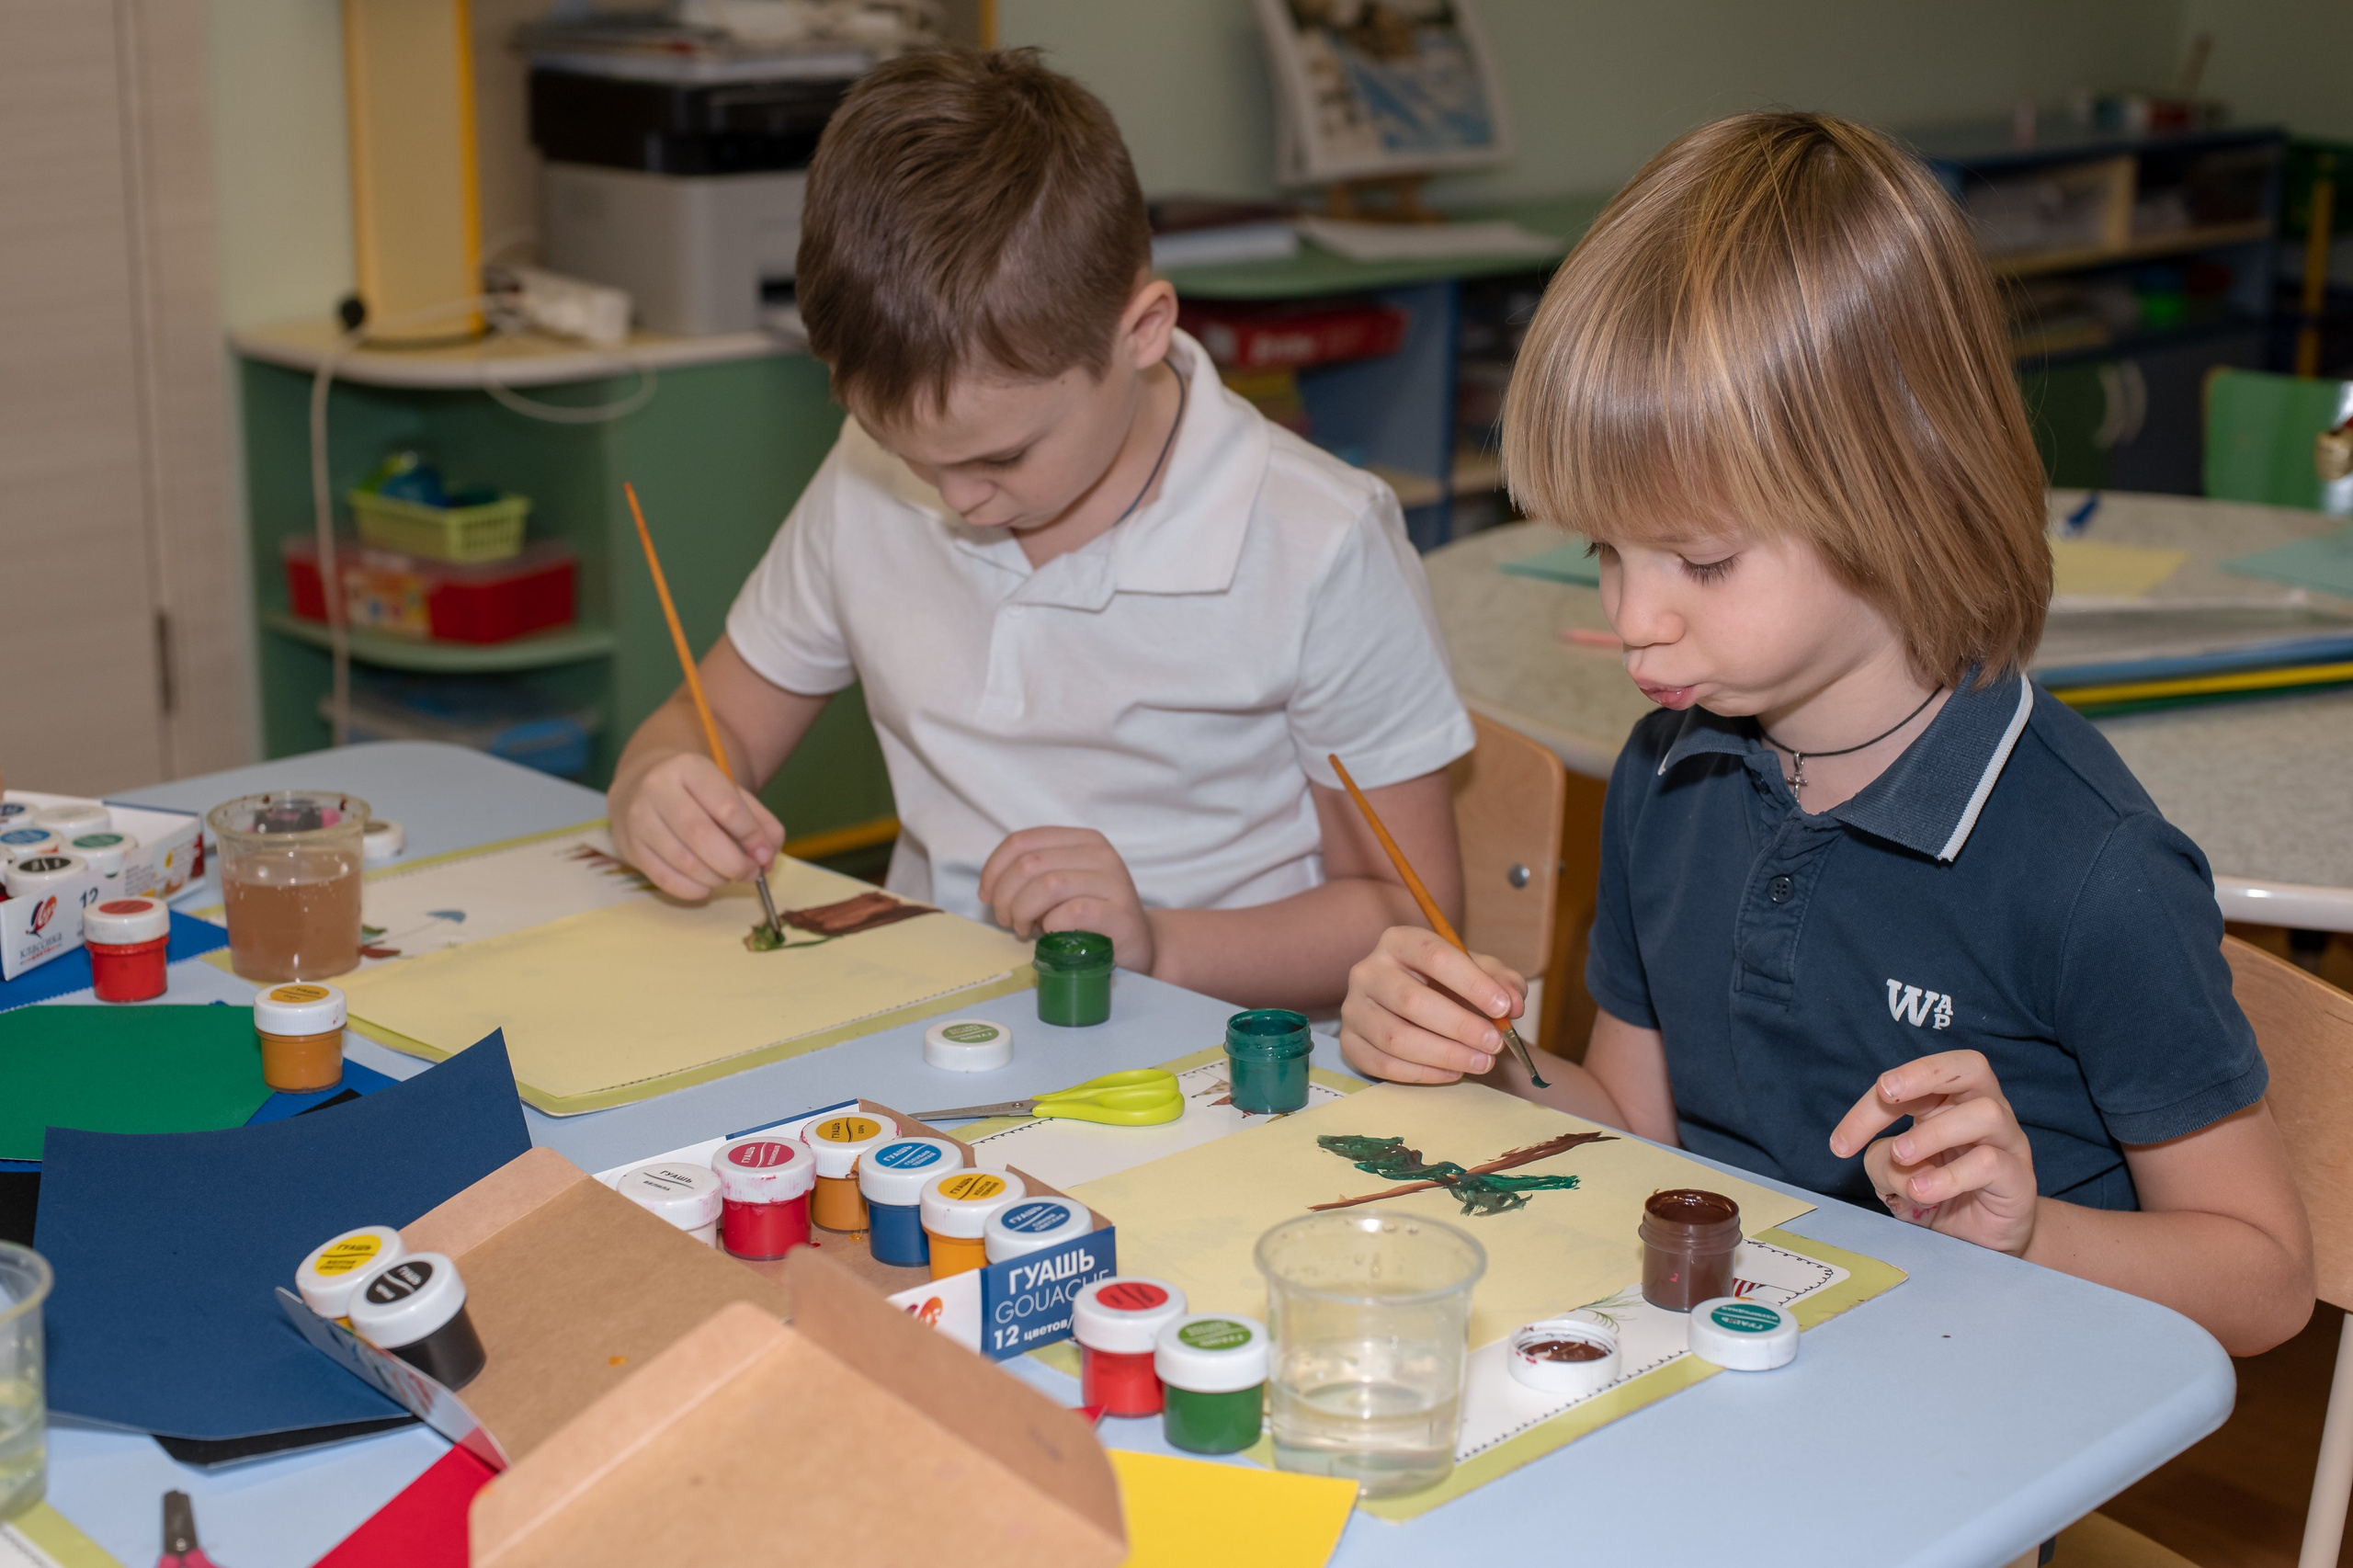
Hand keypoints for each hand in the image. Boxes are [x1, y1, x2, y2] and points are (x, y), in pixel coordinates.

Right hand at [609, 752, 783, 900]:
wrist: (641, 785)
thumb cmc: (695, 793)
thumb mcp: (730, 792)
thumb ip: (758, 821)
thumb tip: (768, 856)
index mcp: (689, 768)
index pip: (726, 806)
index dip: (751, 836)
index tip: (764, 853)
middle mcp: (657, 789)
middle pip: (701, 836)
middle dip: (734, 863)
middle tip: (751, 873)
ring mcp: (638, 819)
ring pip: (684, 861)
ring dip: (716, 877)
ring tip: (729, 875)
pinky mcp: (630, 847)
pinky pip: (665, 879)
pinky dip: (694, 889)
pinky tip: (706, 884)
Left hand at [977, 827, 1154, 972]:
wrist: (1139, 944)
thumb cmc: (1090, 918)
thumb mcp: (1059, 887)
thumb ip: (1031, 876)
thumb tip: (990, 888)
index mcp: (1081, 839)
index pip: (1021, 841)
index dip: (993, 869)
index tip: (987, 896)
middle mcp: (1100, 853)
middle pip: (1029, 864)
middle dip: (1005, 896)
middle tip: (1008, 920)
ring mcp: (1113, 882)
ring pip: (1047, 885)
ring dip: (1023, 911)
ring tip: (1024, 929)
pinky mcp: (1120, 914)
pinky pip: (1071, 913)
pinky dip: (1050, 926)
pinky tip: (1050, 934)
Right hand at [1338, 926, 1523, 1083]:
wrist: (1408, 1005)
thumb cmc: (1444, 985)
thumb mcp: (1475, 973)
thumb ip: (1501, 982)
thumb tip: (1514, 1003)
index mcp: (1399, 941)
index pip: (1434, 955)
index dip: (1472, 982)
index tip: (1504, 1008)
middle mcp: (1368, 970)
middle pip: (1411, 1000)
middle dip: (1460, 1026)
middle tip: (1496, 1044)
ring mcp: (1353, 1008)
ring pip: (1396, 1037)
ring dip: (1445, 1055)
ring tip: (1481, 1062)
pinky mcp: (1349, 1041)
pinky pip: (1383, 1064)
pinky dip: (1422, 1074)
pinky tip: (1453, 1073)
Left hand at [1828, 1050, 2038, 1255]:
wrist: (1980, 1241)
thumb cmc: (1937, 1195)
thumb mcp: (1895, 1176)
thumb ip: (1882, 1160)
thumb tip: (1890, 1156)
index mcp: (1949, 1101)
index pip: (1914, 1081)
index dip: (1872, 1103)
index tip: (1840, 1144)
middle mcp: (1983, 1110)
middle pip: (1969, 1066)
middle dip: (1922, 1073)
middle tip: (1885, 1093)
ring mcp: (2007, 1142)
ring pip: (1984, 1112)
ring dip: (1933, 1133)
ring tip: (1902, 1157)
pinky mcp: (2019, 1178)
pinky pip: (1990, 1162)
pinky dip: (1948, 1175)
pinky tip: (1922, 1191)